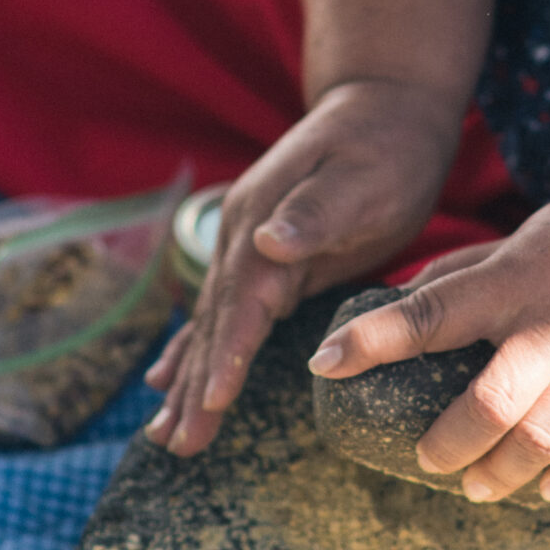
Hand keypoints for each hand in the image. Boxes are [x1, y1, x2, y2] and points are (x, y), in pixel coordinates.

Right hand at [144, 78, 464, 455]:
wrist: (383, 104)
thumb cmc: (384, 144)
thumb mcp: (362, 174)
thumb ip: (316, 210)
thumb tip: (266, 240)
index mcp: (264, 223)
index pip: (241, 301)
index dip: (225, 352)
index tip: (212, 402)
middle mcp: (243, 237)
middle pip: (214, 322)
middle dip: (195, 386)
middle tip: (177, 445)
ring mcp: (248, 247)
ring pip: (212, 325)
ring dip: (188, 379)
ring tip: (165, 436)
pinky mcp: (266, 259)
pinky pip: (226, 314)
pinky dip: (198, 349)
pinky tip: (170, 382)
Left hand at [305, 161, 549, 501]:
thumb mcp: (540, 231)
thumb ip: (476, 270)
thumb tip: (407, 294)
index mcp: (522, 276)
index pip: (433, 310)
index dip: (374, 338)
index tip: (324, 361)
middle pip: (489, 400)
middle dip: (446, 443)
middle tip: (428, 461)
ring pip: (543, 436)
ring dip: (500, 474)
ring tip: (478, 487)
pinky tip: (547, 491)